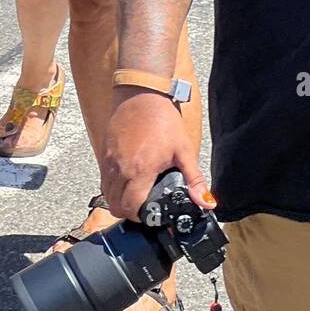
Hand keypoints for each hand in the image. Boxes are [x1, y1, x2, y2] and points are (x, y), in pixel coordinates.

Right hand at [102, 87, 210, 221]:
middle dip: (128, 212)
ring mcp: (109, 159)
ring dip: (118, 200)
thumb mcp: (183, 150)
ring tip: (134, 197)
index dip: (140, 218)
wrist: (140, 92)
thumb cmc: (162, 118)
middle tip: (143, 209)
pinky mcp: (104, 151)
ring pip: (106, 193)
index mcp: (140, 170)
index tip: (151, 215)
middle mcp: (120, 167)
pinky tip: (127, 180)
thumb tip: (206, 202)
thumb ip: (194, 179)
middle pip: (114, 204)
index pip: (130, 207)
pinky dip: (112, 186)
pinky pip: (103, 177)